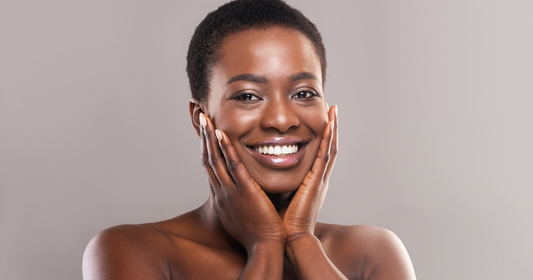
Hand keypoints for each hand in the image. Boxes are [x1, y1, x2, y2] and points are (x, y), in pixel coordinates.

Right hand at [199, 113, 286, 250]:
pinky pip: (233, 166)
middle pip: (208, 160)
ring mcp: (231, 191)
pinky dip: (226, 149)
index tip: (205, 134)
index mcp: (222, 197)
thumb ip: (239, 201)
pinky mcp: (244, 191)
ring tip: (206, 120)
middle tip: (201, 120)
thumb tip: (241, 193)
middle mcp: (221, 192)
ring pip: (216, 160)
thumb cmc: (257, 233)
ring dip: (210, 138)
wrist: (265, 246)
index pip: (211, 169)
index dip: (206, 150)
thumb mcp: (242, 215)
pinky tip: (222, 134)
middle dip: (204, 139)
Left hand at [282, 105, 337, 240]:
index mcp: (311, 182)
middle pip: (328, 146)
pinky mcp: (317, 181)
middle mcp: (319, 178)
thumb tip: (261, 175)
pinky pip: (324, 154)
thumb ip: (277, 184)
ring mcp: (320, 179)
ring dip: (332, 127)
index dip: (321, 136)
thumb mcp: (280, 198)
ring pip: (329, 147)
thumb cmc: (282, 224)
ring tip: (333, 109)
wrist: (291, 240)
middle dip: (331, 127)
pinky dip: (328, 138)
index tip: (321, 120)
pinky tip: (328, 123)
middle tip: (332, 108)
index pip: (318, 153)